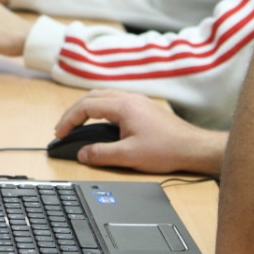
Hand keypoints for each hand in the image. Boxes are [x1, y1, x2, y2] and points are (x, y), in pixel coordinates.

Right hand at [54, 90, 226, 175]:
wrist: (193, 148)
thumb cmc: (167, 150)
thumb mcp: (129, 156)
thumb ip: (101, 154)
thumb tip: (82, 154)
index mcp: (124, 106)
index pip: (86, 106)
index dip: (69, 120)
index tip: (59, 133)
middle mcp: (130, 99)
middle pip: (92, 96)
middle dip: (74, 112)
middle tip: (63, 128)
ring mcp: (138, 102)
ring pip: (104, 97)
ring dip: (87, 109)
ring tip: (77, 125)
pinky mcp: (144, 108)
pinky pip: (115, 102)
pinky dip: (100, 110)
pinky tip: (100, 124)